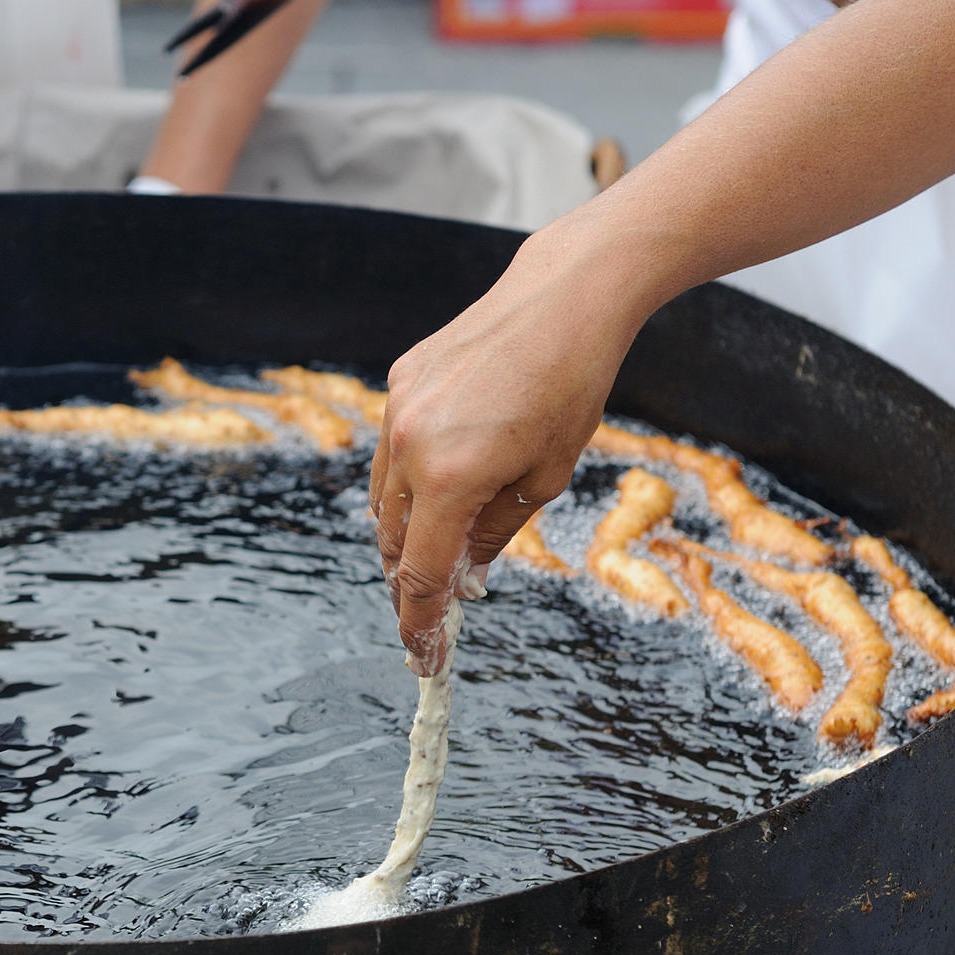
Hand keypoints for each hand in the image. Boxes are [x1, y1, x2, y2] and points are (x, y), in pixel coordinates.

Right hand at [369, 230, 649, 674]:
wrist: (563, 297)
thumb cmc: (570, 386)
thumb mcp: (547, 477)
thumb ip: (496, 532)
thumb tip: (467, 575)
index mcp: (451, 478)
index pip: (420, 573)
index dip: (419, 623)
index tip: (424, 657)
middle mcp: (410, 444)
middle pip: (392, 540)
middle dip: (410, 580)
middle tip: (435, 610)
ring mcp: (398, 410)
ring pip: (383, 496)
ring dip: (405, 532)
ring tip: (438, 550)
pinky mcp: (400, 380)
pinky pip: (392, 449)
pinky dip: (410, 480)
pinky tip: (443, 483)